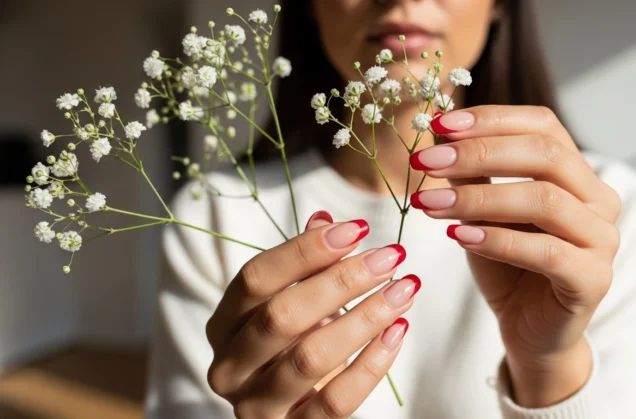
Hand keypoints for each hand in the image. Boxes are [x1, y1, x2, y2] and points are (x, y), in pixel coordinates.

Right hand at [206, 211, 417, 417]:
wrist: (290, 415)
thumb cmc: (289, 348)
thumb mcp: (289, 304)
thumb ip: (303, 266)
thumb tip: (326, 219)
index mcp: (223, 325)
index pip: (254, 279)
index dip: (305, 251)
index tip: (357, 229)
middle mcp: (230, 367)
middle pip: (281, 315)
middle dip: (341, 281)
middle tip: (390, 256)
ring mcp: (257, 405)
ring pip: (311, 357)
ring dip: (365, 317)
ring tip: (404, 288)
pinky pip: (337, 400)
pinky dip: (372, 364)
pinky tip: (398, 331)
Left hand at [410, 106, 621, 406]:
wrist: (527, 330)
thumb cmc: (507, 266)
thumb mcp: (482, 212)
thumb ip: (472, 175)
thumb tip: (439, 134)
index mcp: (577, 173)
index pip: (542, 124)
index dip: (491, 119)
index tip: (439, 123)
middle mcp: (599, 199)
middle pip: (546, 154)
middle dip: (479, 153)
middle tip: (426, 162)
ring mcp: (603, 239)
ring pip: (545, 200)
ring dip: (480, 197)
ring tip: (432, 203)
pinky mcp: (594, 279)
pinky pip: (548, 252)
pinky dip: (498, 240)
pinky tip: (458, 236)